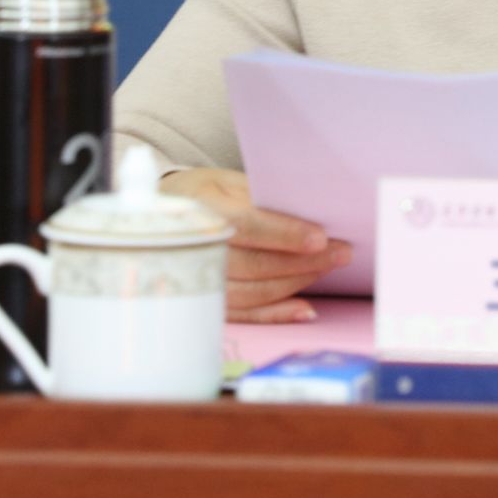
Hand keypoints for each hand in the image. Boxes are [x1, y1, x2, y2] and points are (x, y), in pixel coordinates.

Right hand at [158, 167, 352, 323]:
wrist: (156, 217)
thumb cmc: (200, 194)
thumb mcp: (225, 182)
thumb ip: (259, 198)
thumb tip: (307, 212)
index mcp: (198, 212)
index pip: (246, 227)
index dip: (284, 234)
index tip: (320, 238)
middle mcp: (192, 252)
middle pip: (254, 264)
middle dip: (302, 261)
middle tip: (341, 253)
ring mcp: (194, 284)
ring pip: (253, 292)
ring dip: (296, 283)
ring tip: (327, 270)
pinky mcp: (202, 305)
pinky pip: (245, 315)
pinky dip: (277, 314)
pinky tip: (306, 310)